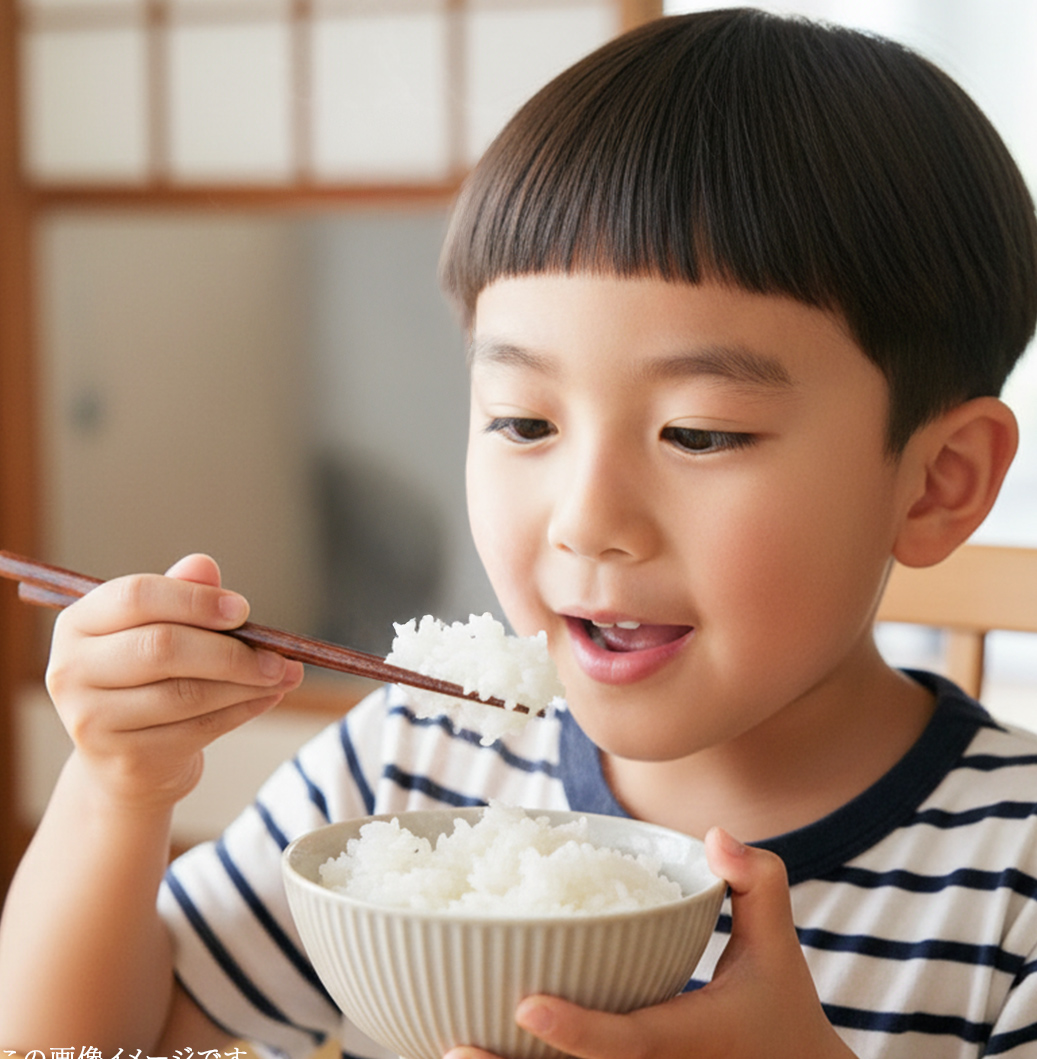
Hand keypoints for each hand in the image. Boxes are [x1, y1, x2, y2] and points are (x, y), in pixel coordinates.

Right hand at [46, 553, 303, 807]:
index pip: (136, 596)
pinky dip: (242, 710)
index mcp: (79, 623)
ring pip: (185, 694)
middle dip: (231, 650)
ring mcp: (92, 720)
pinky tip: (268, 697)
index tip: (243, 610)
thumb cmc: (148, 678)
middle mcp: (72, 670)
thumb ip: (182, 594)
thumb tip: (203, 565)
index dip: (195, 600)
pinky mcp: (124, 757)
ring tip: (284, 674)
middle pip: (162, 648)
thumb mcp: (160, 629)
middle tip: (278, 654)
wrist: (126, 759)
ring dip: (246, 683)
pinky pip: (198, 728)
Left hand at [444, 828, 854, 1058]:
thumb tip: (716, 836)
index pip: (624, 1042)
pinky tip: (479, 1051)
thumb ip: (757, 882)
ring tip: (445, 1049)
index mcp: (681, 1039)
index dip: (576, 1030)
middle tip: (452, 1046)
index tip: (525, 1004)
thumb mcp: (776, 945)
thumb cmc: (779, 1009)